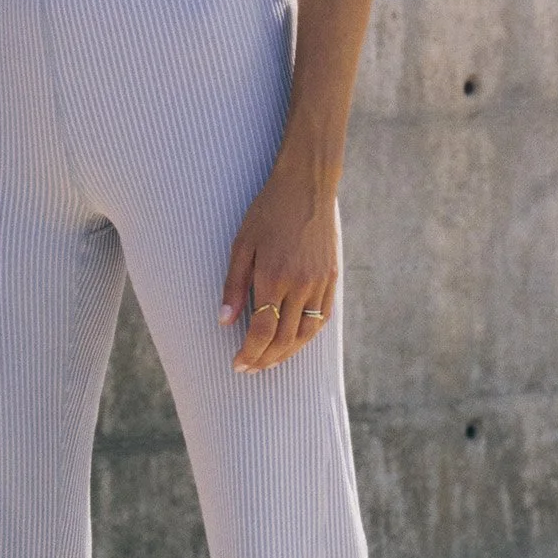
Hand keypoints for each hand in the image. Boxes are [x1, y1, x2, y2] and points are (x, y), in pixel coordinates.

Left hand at [219, 162, 339, 373]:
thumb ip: (234, 285)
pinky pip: (322, 317)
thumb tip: (225, 321)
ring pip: (306, 332)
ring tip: (270, 362)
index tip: (237, 365)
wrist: (307, 187)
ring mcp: (320, 282)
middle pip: (285, 338)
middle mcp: (301, 284)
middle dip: (265, 359)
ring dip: (288, 353)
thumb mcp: (241, 244)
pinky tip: (294, 341)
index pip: (262, 330)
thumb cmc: (267, 213)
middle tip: (249, 369)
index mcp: (274, 277)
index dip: (250, 353)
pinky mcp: (333, 277)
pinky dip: (308, 335)